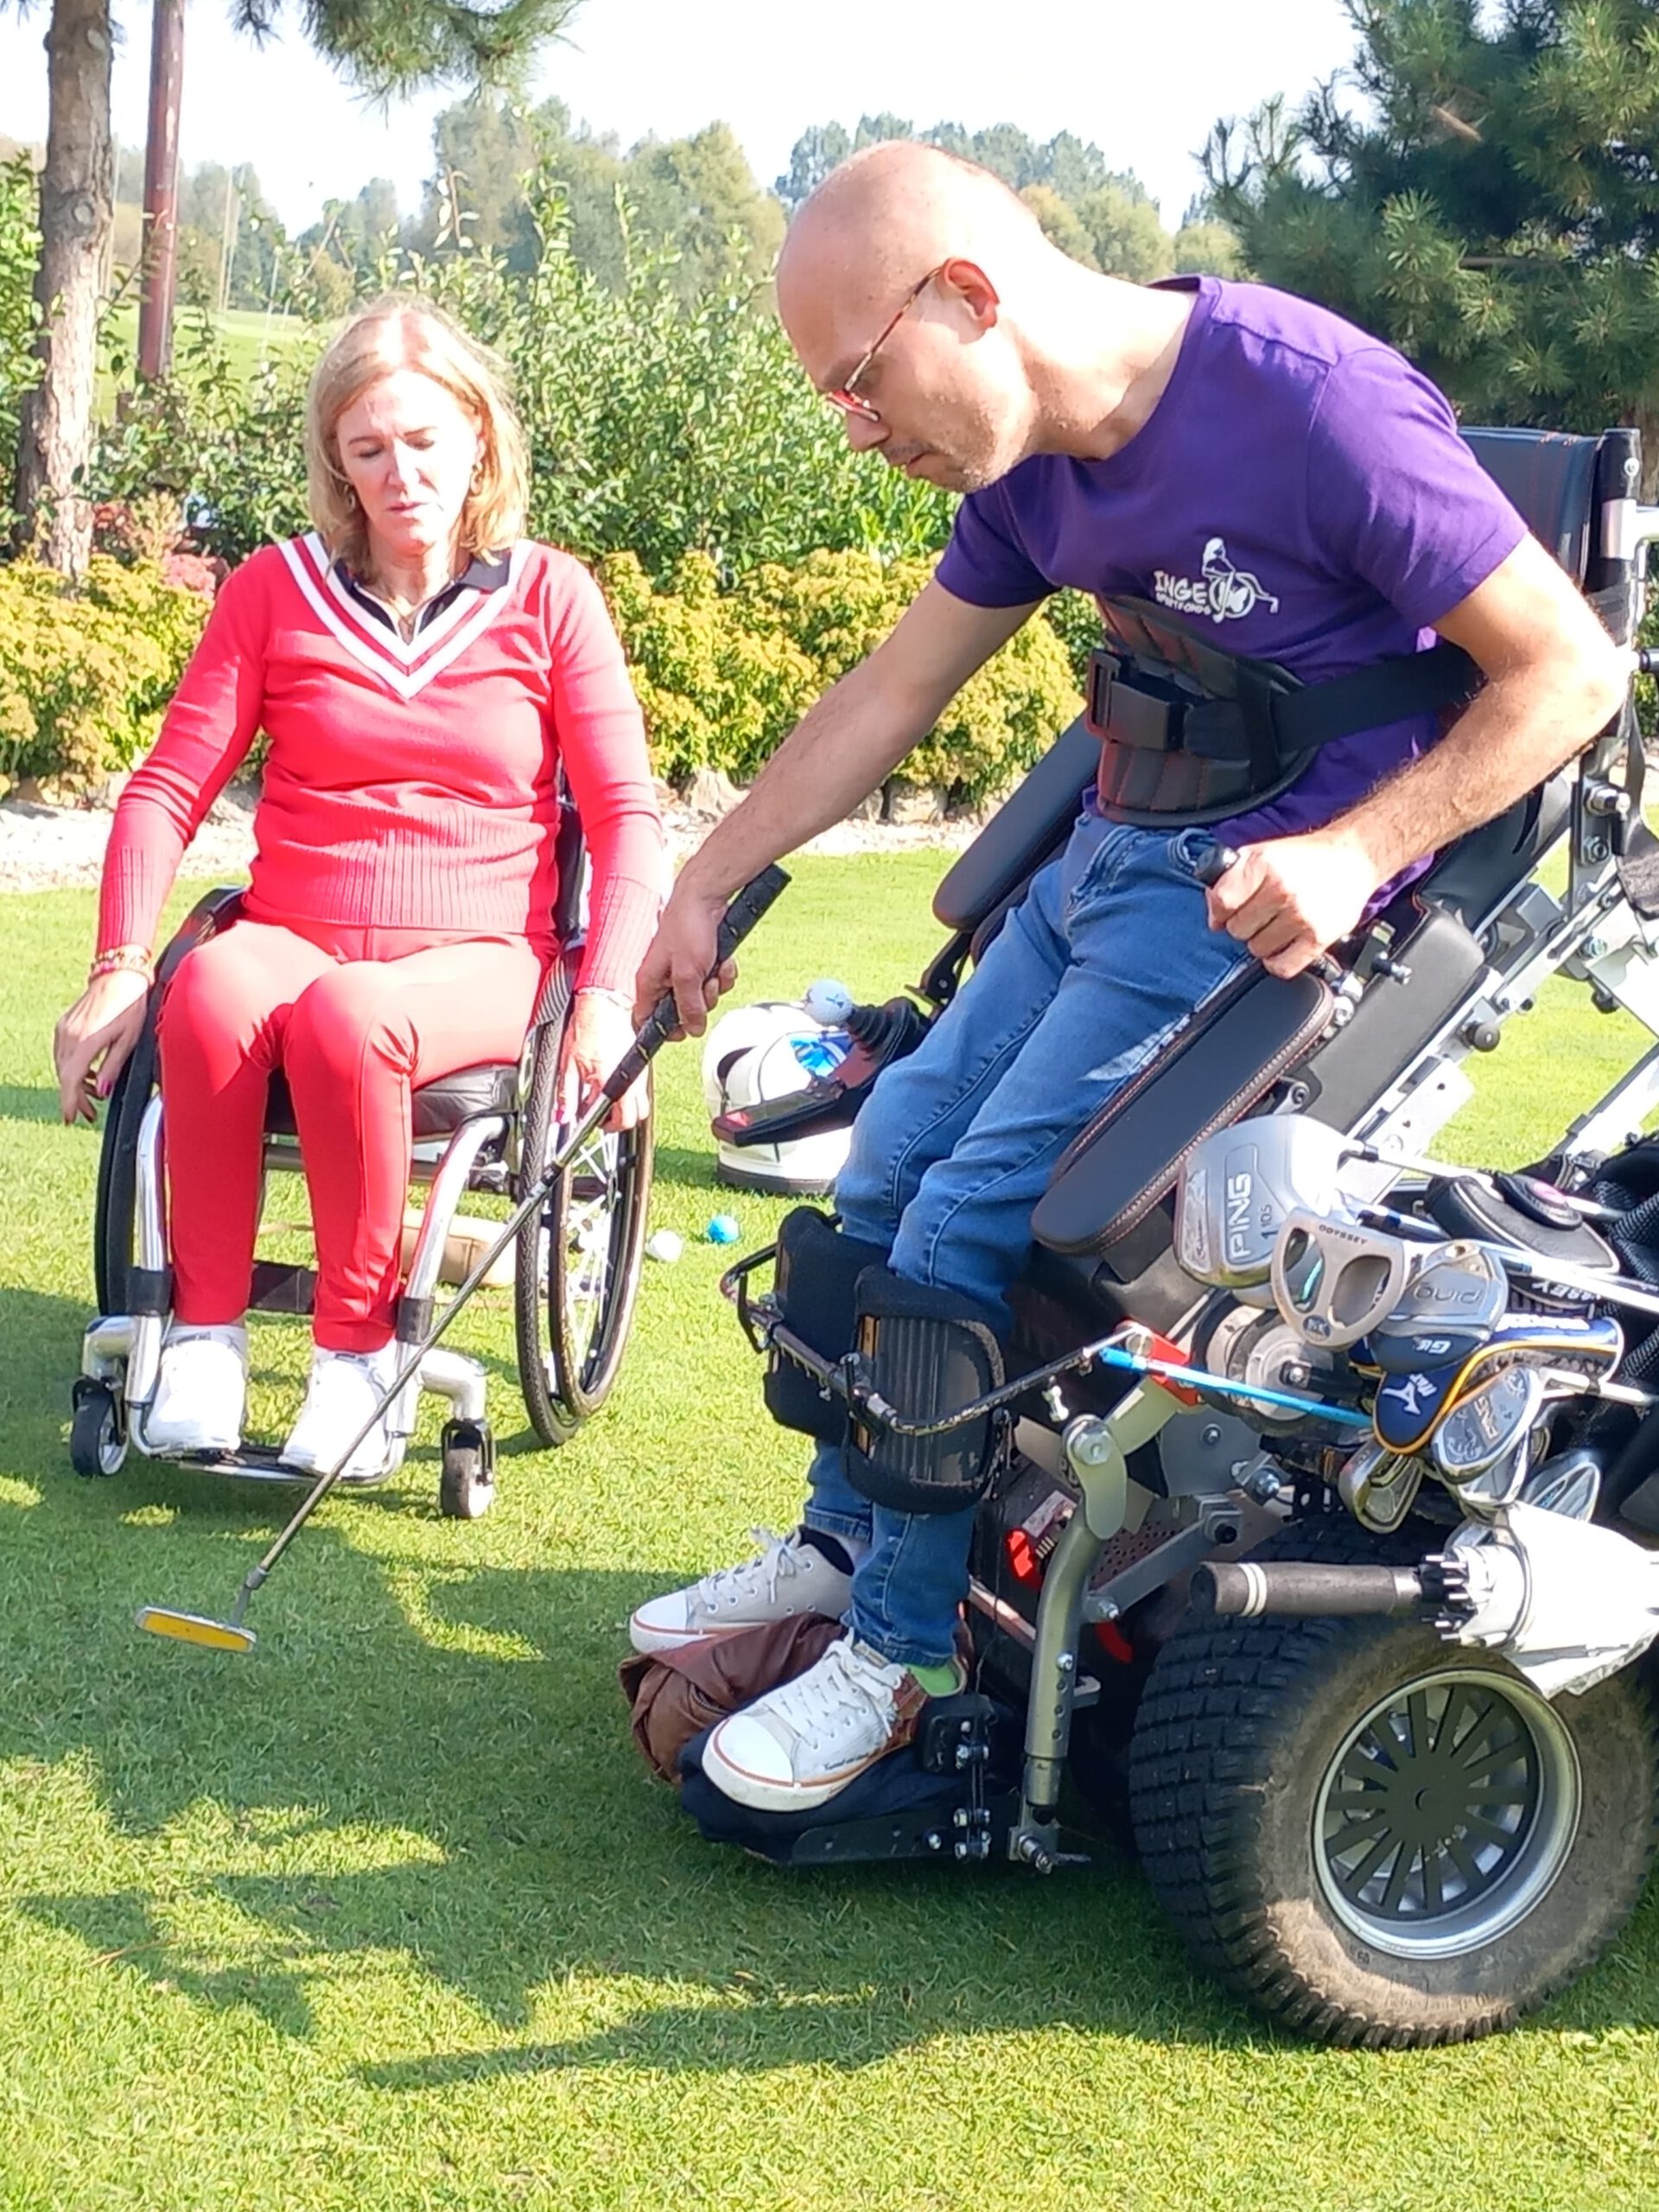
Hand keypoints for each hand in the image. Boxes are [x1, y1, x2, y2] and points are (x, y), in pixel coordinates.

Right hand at [54, 969, 150, 1123]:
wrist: (119, 976)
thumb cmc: (131, 1006)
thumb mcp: (129, 1040)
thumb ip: (113, 1066)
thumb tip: (102, 1091)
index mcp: (85, 1041)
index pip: (71, 1079)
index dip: (70, 1102)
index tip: (70, 1118)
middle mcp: (69, 1035)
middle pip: (65, 1076)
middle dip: (75, 1098)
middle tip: (89, 1114)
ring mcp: (64, 1029)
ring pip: (62, 1065)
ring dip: (75, 1084)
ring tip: (93, 1097)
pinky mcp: (65, 1024)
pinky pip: (63, 1053)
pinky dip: (73, 1067)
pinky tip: (89, 1075)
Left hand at [559, 991, 648, 1131]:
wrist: (603, 1006)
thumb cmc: (587, 1029)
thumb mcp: (569, 1065)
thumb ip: (566, 1095)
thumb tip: (563, 1117)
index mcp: (612, 1082)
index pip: (619, 1120)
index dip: (604, 1126)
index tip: (592, 1122)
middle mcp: (631, 1080)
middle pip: (636, 1117)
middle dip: (618, 1122)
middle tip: (601, 1117)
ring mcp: (639, 1073)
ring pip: (641, 1104)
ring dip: (625, 1108)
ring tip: (605, 1100)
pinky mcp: (640, 1065)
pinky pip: (640, 1089)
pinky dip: (627, 1094)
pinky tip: (610, 1084)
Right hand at [633, 879, 737, 1038]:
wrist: (706, 897)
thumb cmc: (688, 926)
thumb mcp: (688, 974)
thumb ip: (689, 1006)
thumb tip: (692, 1030)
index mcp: (649, 983)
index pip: (643, 1019)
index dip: (660, 1032)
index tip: (679, 1034)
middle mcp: (663, 979)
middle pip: (680, 1013)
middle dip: (700, 1003)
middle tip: (706, 987)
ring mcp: (683, 971)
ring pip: (701, 998)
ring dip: (715, 987)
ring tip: (715, 969)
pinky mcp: (701, 963)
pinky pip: (714, 982)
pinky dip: (722, 973)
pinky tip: (723, 961)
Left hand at [1204, 830, 1381, 978]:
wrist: (1353, 858)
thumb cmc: (1306, 856)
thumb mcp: (1262, 852)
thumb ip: (1231, 878)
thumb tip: (1214, 915)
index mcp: (1264, 864)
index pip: (1222, 902)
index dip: (1219, 911)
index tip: (1226, 912)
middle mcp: (1282, 889)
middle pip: (1237, 930)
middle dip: (1245, 924)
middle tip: (1261, 914)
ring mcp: (1302, 915)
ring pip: (1257, 950)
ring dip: (1263, 942)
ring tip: (1277, 925)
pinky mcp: (1319, 937)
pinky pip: (1282, 967)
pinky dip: (1279, 962)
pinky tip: (1284, 945)